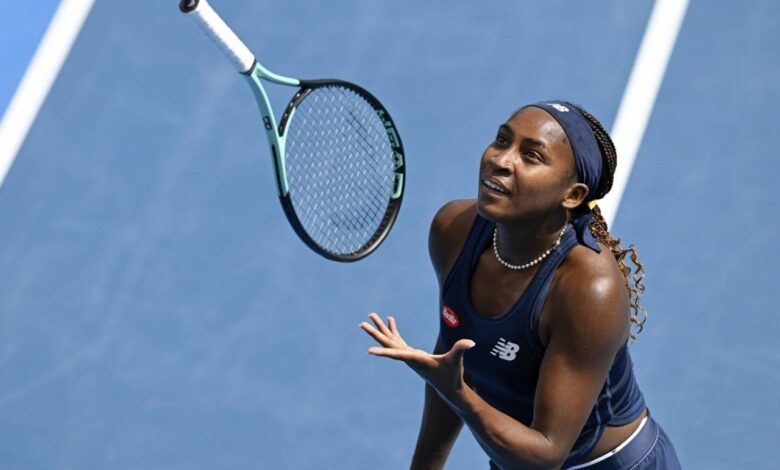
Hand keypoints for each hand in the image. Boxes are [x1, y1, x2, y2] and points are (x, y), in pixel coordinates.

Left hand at [359, 312, 475, 396]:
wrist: (449, 389)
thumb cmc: (452, 376)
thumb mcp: (457, 362)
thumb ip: (461, 350)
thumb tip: (470, 342)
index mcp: (416, 360)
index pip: (396, 354)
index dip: (383, 352)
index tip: (368, 351)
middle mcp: (409, 358)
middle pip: (388, 344)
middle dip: (375, 333)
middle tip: (362, 324)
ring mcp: (409, 356)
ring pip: (391, 340)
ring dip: (381, 329)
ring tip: (371, 316)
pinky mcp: (412, 354)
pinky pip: (398, 340)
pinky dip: (393, 330)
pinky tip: (389, 320)